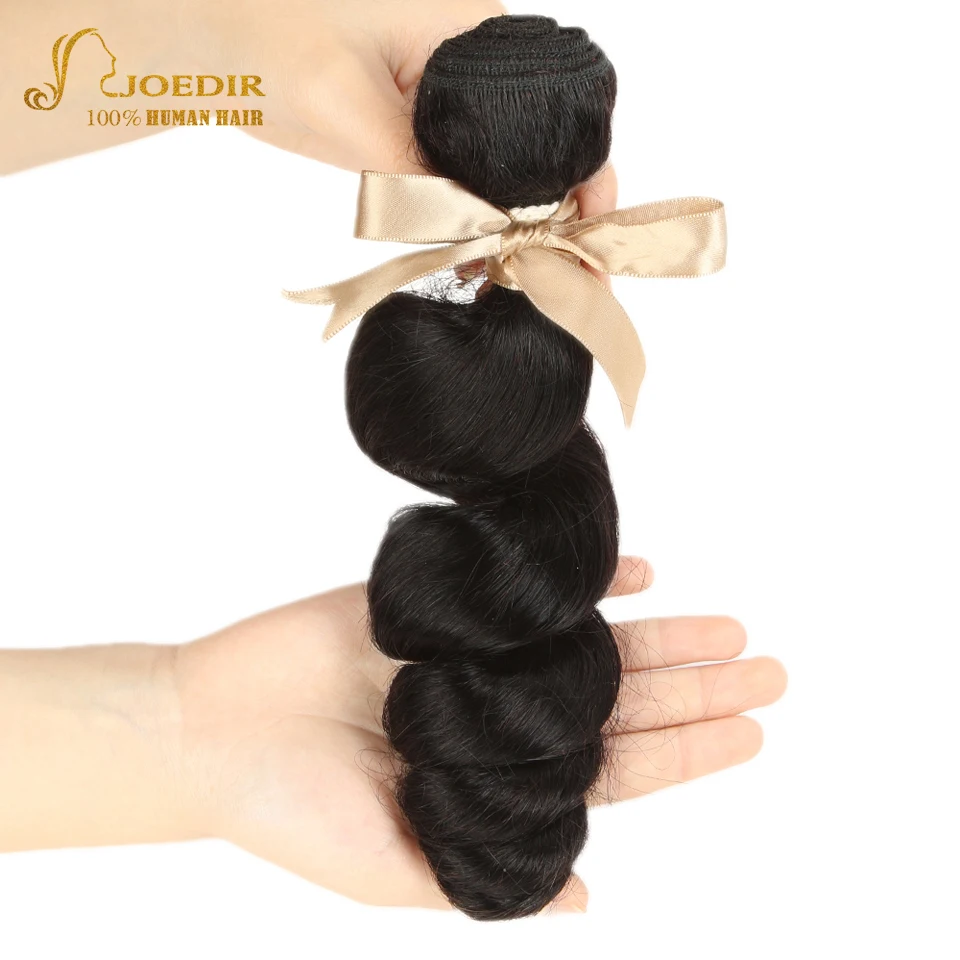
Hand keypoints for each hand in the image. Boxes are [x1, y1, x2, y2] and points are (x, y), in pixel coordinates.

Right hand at [172, 557, 786, 912]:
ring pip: (588, 642)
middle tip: (772, 670)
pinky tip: (638, 575)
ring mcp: (471, 656)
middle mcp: (496, 713)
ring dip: (660, 634)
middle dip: (698, 688)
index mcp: (494, 777)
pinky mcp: (437, 605)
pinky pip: (523, 588)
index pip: (615, 769)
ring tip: (729, 627)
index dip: (687, 753)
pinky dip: (581, 583)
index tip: (752, 732)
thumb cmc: (290, 813)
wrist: (209, 731)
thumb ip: (490, 880)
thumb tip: (589, 897)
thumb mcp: (393, 872)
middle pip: (619, 701)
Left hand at [180, 0, 619, 273]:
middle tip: (561, 271)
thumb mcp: (351, 114)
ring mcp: (445, 86)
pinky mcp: (416, 116)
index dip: (581, 173)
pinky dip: (468, 210)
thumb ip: (422, 174)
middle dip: (552, 204)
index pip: (555, 109)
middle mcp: (471, 54)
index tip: (585, 230)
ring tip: (524, 271)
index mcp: (473, 27)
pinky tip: (475, 251)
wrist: (205, 44)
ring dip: (510, 215)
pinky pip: (460, 170)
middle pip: (537, 140)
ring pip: (499, 162)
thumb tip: (483, 232)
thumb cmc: (265, 44)